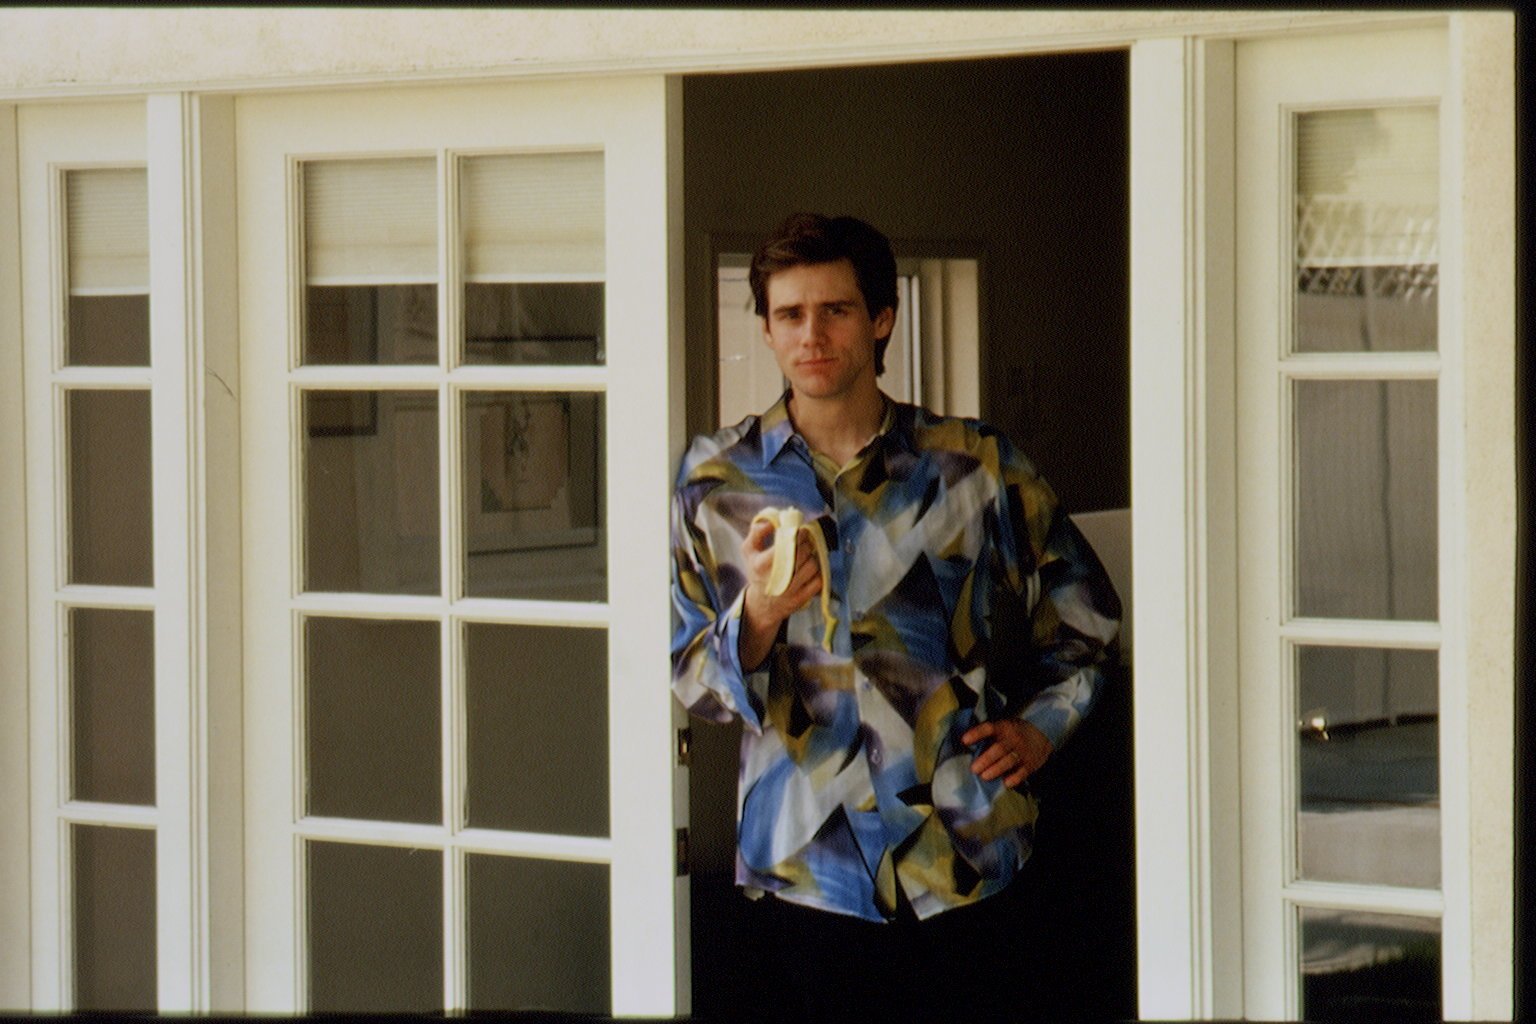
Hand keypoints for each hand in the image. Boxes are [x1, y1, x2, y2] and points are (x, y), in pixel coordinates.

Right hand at [737, 516, 822, 669]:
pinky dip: (817, 572)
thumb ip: (756, 532)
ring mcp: (791, 591)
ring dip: (812, 557)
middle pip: (802, 554)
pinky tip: (809, 569)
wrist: (763, 604)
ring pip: (812, 566)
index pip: (785, 546)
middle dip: (806, 543)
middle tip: (805, 540)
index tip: (801, 530)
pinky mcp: (802, 599)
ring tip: (806, 554)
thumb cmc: (757, 572)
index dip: (797, 535)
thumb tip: (773, 520)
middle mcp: (777, 579)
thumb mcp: (748, 551)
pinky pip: (819, 580)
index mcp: (761, 565)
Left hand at [962, 719, 1051, 787]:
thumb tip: (966, 745)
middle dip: (986, 759)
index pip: (989, 728)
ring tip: (984, 777)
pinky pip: (1022, 772)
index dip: (977, 733)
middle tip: (974, 769)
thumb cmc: (1014, 732)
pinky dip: (1015, 778)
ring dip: (996, 770)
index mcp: (1004, 727)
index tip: (964, 740)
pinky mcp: (1030, 764)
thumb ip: (988, 734)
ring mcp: (1023, 751)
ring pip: (1009, 761)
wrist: (1043, 733)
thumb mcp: (1003, 726)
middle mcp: (1013, 739)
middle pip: (999, 748)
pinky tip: (1006, 783)